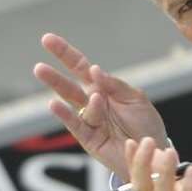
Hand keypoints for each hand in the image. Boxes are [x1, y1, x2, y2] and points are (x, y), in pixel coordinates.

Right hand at [33, 33, 166, 179]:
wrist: (153, 151)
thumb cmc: (146, 124)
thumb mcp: (135, 99)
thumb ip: (115, 85)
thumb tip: (94, 70)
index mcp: (103, 89)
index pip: (81, 67)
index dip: (65, 54)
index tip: (47, 39)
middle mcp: (92, 103)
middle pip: (68, 85)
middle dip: (54, 76)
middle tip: (38, 67)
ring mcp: (88, 120)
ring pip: (71, 103)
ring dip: (63, 90)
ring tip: (54, 80)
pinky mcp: (88, 139)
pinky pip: (75, 124)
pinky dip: (64, 114)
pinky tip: (54, 104)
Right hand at [127, 137, 191, 190]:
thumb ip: (173, 177)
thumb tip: (162, 152)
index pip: (138, 183)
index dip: (133, 164)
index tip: (131, 143)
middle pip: (144, 190)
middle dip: (142, 164)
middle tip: (147, 142)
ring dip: (164, 173)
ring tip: (170, 152)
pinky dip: (189, 188)